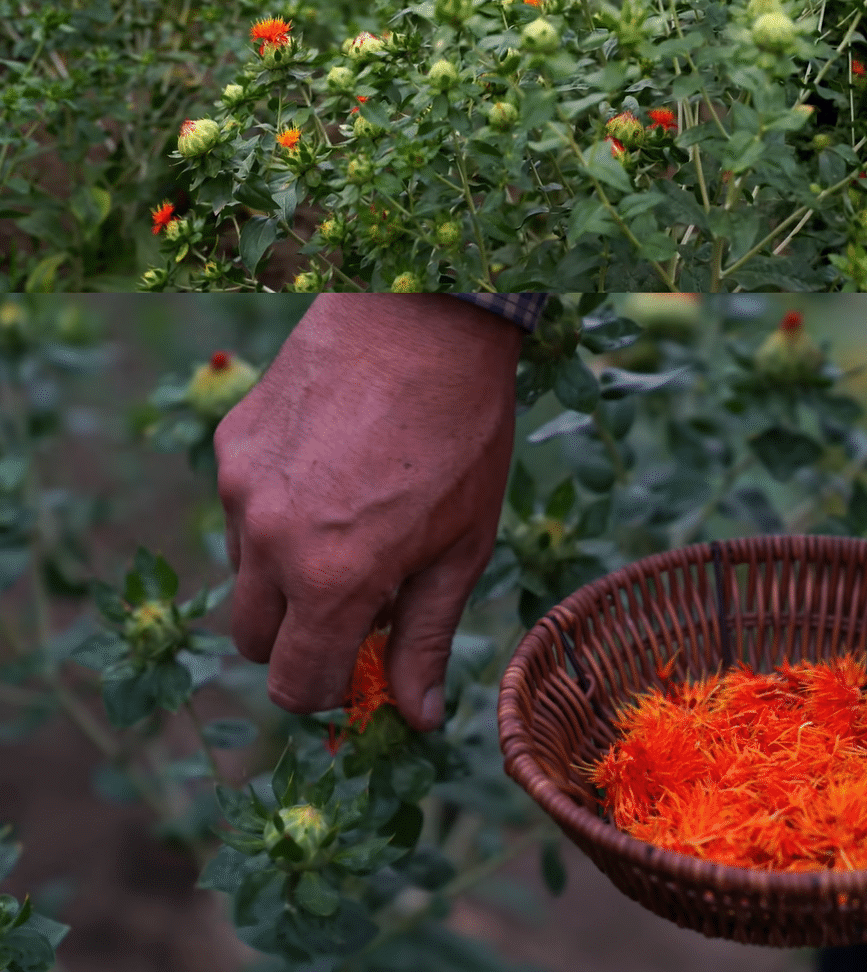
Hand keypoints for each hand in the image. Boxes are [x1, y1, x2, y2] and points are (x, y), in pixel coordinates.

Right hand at [214, 294, 522, 729]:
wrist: (427, 318)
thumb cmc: (463, 433)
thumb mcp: (461, 545)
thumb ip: (425, 638)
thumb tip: (419, 719)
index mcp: (332, 579)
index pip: (295, 685)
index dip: (330, 689)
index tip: (362, 663)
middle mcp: (269, 539)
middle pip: (252, 640)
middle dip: (299, 638)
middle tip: (358, 596)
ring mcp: (240, 487)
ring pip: (243, 571)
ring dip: (285, 571)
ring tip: (352, 514)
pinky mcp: (231, 443)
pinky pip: (240, 506)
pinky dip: (275, 510)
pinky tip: (330, 465)